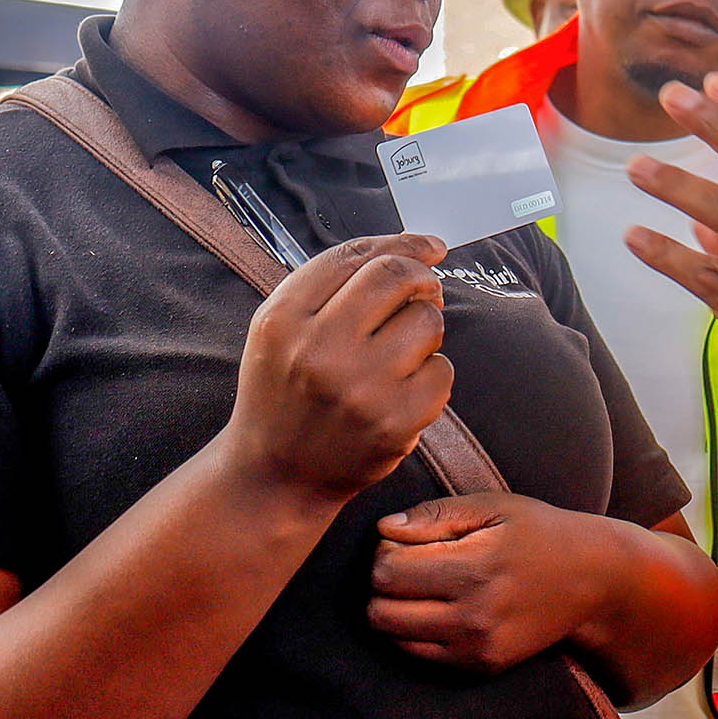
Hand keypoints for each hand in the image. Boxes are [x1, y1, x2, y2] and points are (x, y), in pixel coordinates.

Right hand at [220, 234, 452, 502]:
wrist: (275, 475)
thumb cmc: (286, 389)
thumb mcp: (282, 328)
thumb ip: (336, 281)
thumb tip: (422, 248)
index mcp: (284, 318)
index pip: (357, 256)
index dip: (404, 243)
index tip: (431, 247)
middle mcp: (319, 349)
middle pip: (397, 277)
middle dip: (422, 279)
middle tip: (426, 293)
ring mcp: (359, 389)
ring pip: (428, 322)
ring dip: (426, 329)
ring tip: (402, 351)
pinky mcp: (393, 424)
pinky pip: (442, 371)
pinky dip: (432, 374)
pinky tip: (405, 389)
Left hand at [368, 493, 610, 672]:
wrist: (592, 580)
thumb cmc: (538, 532)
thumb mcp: (493, 506)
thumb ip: (435, 515)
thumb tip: (384, 529)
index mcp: (476, 568)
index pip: (387, 570)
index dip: (385, 549)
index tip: (406, 539)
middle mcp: (474, 616)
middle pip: (380, 610)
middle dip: (382, 583)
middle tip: (410, 562)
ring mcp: (477, 648)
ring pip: (392, 636)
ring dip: (394, 608)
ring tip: (423, 585)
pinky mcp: (481, 666)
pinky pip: (417, 653)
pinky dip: (414, 630)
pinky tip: (440, 606)